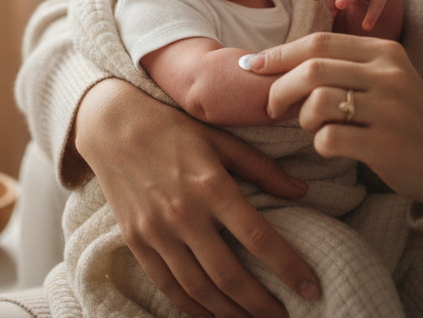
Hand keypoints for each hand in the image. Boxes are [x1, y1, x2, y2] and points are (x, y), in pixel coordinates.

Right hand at [74, 79, 320, 317]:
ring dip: (230, 313)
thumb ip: (261, 168)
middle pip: (229, 275)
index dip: (288, 267)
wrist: (111, 125)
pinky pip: (168, 285)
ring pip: (199, 288)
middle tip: (284, 317)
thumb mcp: (218, 138)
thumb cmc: (170, 127)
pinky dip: (192, 308)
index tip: (311, 288)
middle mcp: (184, 213)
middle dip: (261, 305)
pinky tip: (212, 315)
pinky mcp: (136, 241)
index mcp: (210, 185)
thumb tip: (302, 191)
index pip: (258, 237)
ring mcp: (156, 231)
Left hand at [246, 33, 422, 205]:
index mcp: (384, 51)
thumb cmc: (401, 117)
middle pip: (312, 69)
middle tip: (271, 107)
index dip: (279, 54)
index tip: (252, 65)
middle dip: (280, 88)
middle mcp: (389, 74)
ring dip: (301, 118)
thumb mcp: (381, 78)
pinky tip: (330, 146)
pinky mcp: (387, 144)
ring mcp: (390, 109)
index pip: (319, 42)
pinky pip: (329, 138)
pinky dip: (318, 143)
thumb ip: (340, 65)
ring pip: (317, 102)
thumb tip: (274, 62)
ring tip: (311, 126)